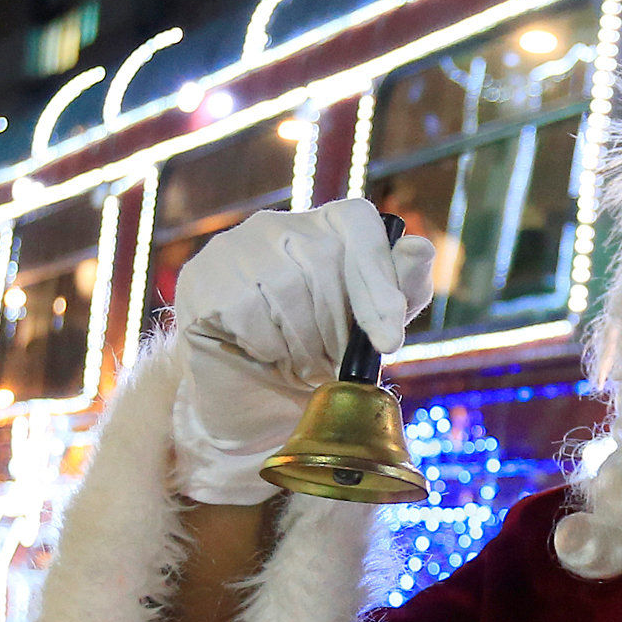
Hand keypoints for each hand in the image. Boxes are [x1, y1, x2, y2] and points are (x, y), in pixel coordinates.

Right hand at [168, 199, 433, 504]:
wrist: (252, 398)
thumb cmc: (320, 355)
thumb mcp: (374, 327)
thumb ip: (403, 288)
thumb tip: (419, 249)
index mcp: (327, 225)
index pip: (359, 224)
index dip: (379, 283)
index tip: (389, 343)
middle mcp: (279, 224)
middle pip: (323, 261)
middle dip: (337, 329)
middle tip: (332, 363)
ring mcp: (235, 246)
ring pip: (285, 286)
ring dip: (302, 343)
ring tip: (301, 363)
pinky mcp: (202, 277)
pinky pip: (245, 309)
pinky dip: (265, 346)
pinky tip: (264, 354)